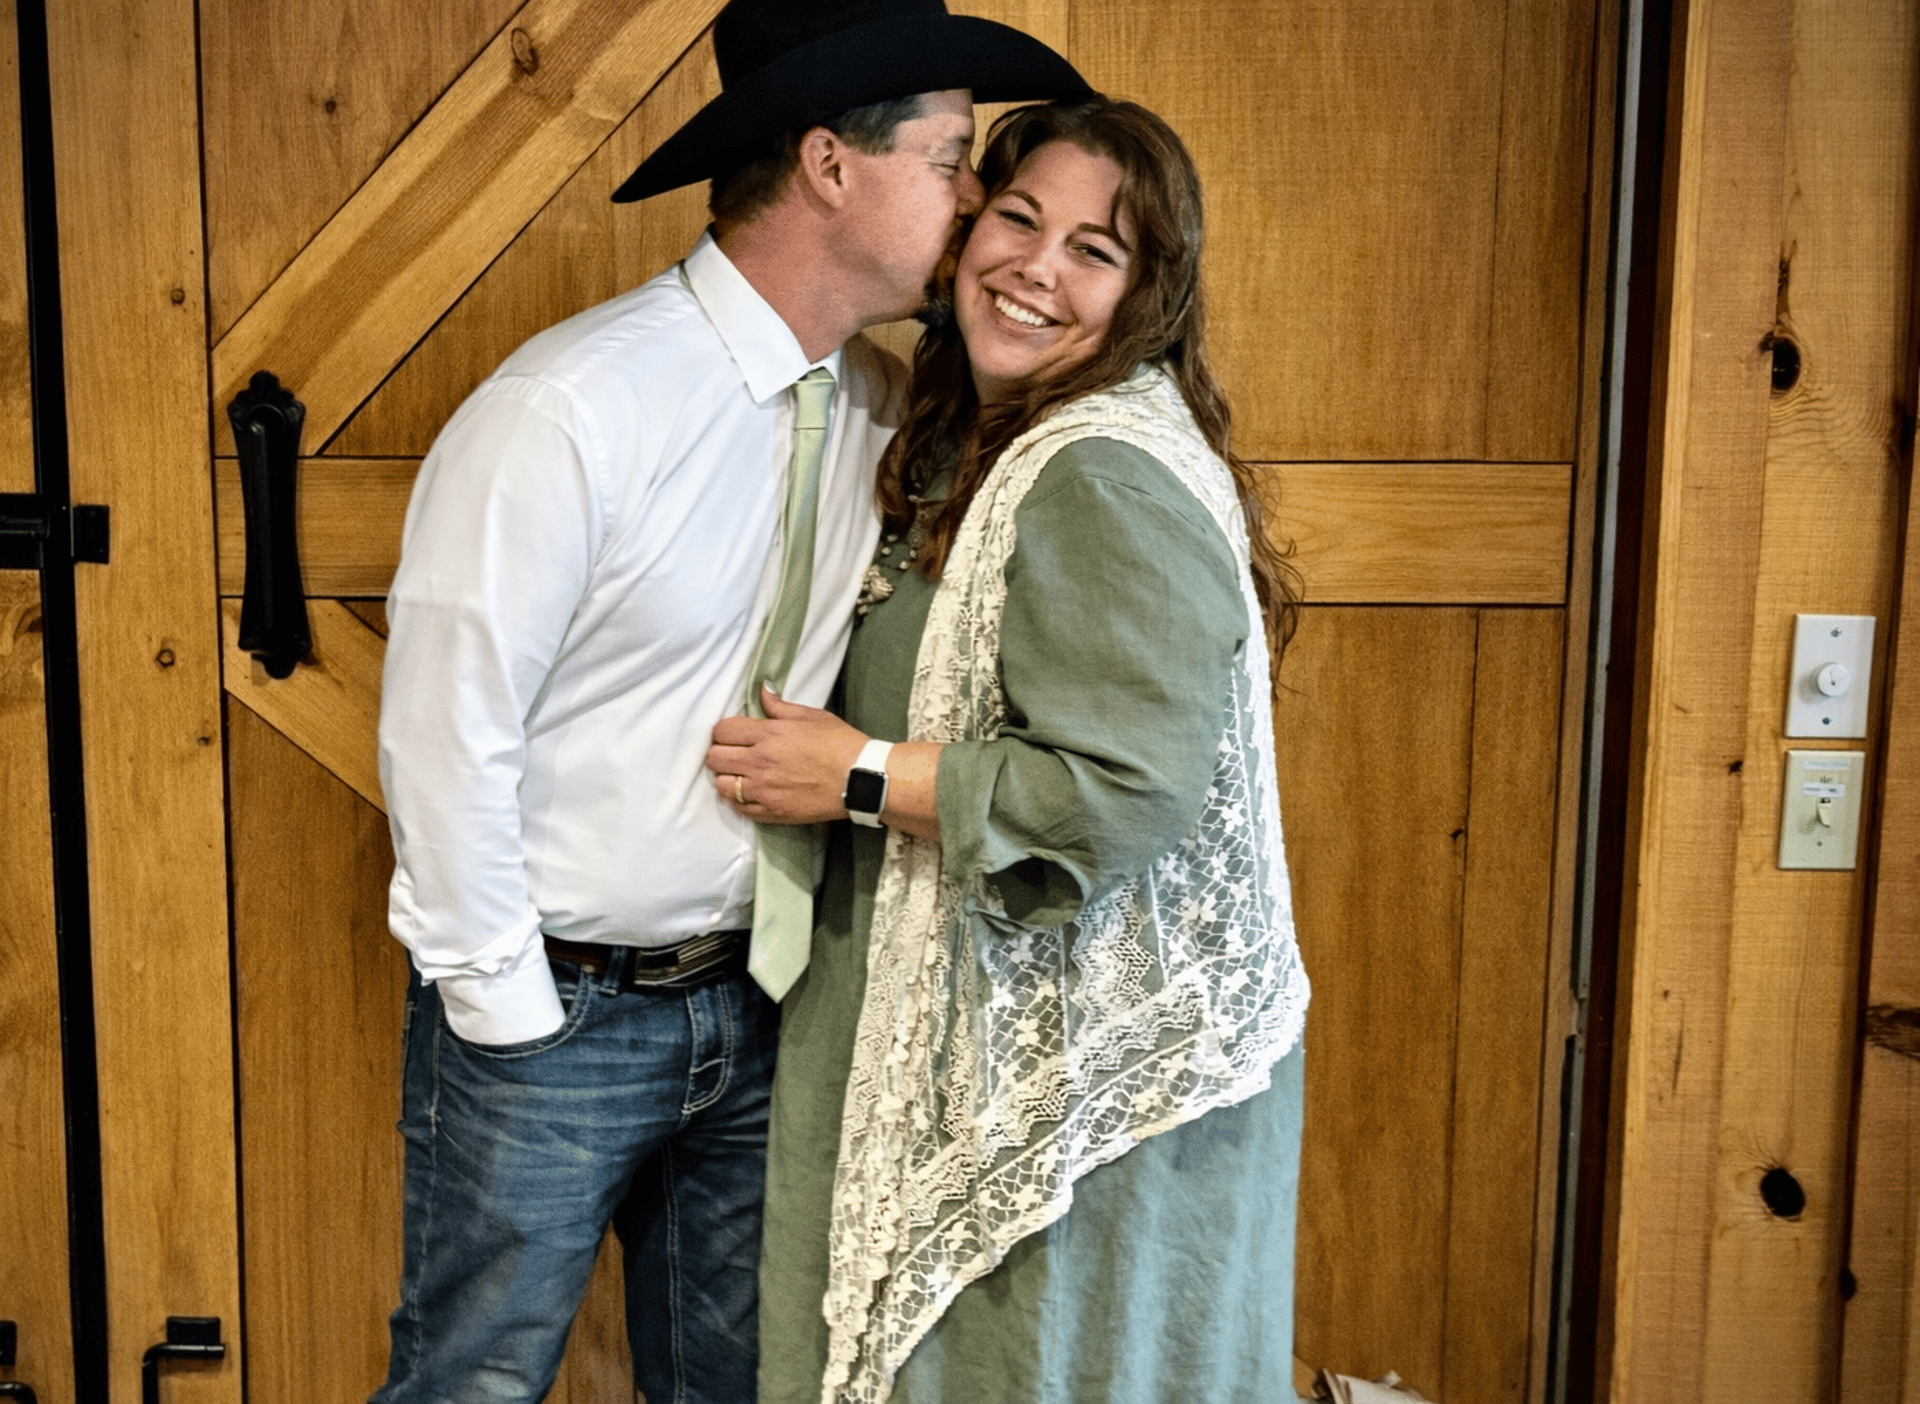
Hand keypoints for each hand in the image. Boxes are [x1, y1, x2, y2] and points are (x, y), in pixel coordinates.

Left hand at [707, 685, 867, 824]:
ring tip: (741, 775)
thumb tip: (762, 691)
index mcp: (769, 734)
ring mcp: (763, 790)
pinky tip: (752, 793)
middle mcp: (760, 762)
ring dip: (727, 778)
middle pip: (715, 758)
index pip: (722, 731)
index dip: (724, 731)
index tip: (733, 735)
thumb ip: (780, 706)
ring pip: (721, 785)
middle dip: (721, 753)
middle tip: (734, 754)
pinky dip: (740, 801)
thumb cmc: (840, 744)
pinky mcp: (771, 812)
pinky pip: (739, 808)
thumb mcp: (812, 716)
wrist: (860, 779)